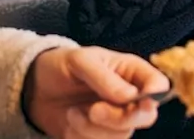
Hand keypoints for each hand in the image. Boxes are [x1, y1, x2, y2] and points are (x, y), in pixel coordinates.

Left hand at [25, 46, 168, 138]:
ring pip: (121, 135)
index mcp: (132, 72)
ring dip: (92, 128)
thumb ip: (105, 78)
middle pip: (146, 117)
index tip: (138, 101)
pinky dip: (81, 137)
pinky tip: (70, 122)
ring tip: (72, 112)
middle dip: (119, 118)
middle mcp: (129, 98)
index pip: (158, 85)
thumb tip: (129, 96)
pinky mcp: (100, 137)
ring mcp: (116, 120)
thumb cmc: (62, 66)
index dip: (154, 95)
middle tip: (93, 110)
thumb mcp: (80, 62)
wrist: (35, 88)